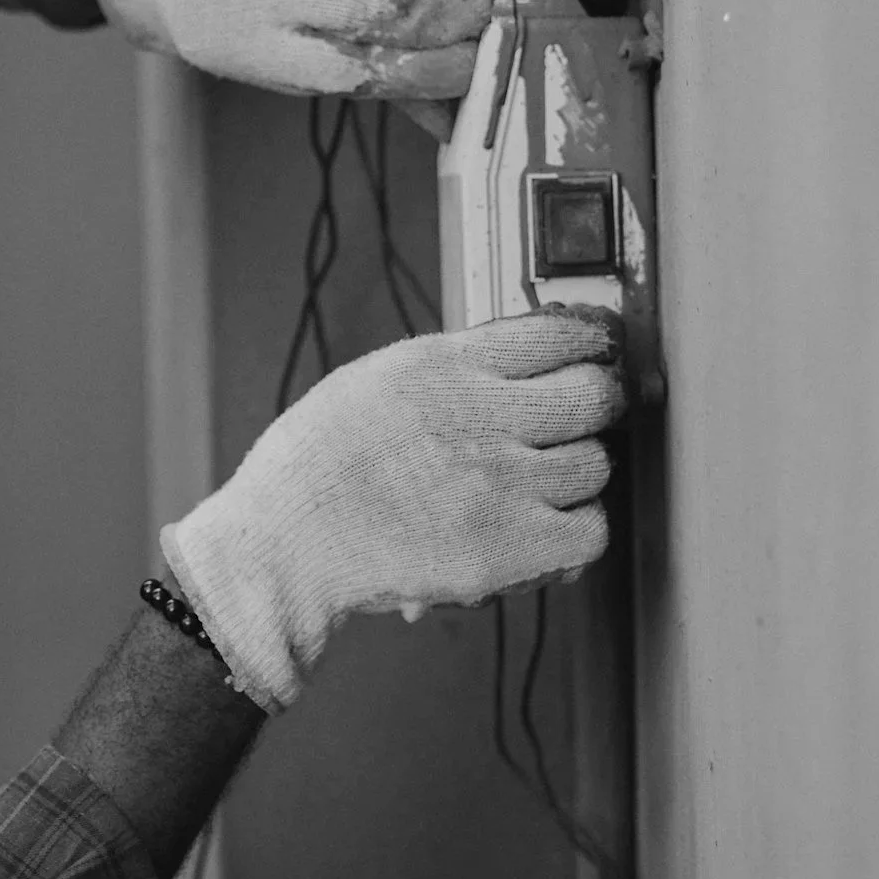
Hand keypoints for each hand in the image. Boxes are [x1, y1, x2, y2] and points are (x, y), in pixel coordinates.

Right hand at [160, 310, 622, 711]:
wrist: (282, 545)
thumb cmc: (314, 469)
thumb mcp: (375, 380)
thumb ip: (450, 368)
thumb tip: (524, 355)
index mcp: (445, 364)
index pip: (561, 331)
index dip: (589, 343)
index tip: (594, 355)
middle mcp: (481, 414)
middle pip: (596, 395)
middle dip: (593, 407)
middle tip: (577, 423)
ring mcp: (501, 482)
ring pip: (596, 466)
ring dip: (576, 477)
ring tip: (539, 487)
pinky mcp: (509, 548)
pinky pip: (590, 532)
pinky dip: (575, 535)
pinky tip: (543, 533)